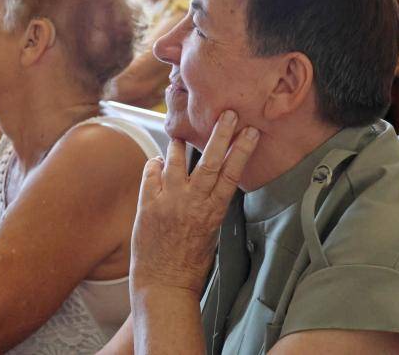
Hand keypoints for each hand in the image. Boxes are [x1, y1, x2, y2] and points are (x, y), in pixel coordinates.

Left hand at [130, 110, 258, 294]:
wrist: (163, 284)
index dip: (242, 150)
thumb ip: (209, 205)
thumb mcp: (210, 232)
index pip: (232, 174)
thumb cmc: (189, 263)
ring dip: (178, 144)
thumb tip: (211, 182)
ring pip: (176, 161)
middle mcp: (192, 203)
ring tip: (180, 133)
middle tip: (227, 114)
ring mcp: (168, 202)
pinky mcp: (147, 205)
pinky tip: (159, 162)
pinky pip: (151, 173)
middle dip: (220, 135)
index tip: (251, 131)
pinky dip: (155, 163)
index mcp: (213, 212)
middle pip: (209, 161)